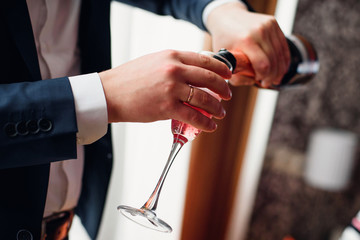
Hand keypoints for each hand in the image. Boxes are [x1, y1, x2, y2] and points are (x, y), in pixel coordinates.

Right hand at [99, 50, 231, 131]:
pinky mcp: (167, 107)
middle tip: (228, 95)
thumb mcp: (154, 61)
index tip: (228, 76)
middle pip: (209, 78)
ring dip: (217, 108)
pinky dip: (205, 123)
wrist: (109, 93)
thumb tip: (193, 72)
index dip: (221, 69)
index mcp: (172, 56)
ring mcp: (172, 88)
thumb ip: (174, 64)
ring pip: (204, 98)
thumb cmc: (129, 78)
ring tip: (220, 113)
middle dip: (223, 89)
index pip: (205, 60)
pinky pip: (194, 116)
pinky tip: (210, 126)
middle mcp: (174, 69)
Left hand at [206, 2, 289, 86]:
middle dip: (272, 76)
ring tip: (275, 79)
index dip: (264, 77)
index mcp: (245, 40)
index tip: (260, 82)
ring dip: (280, 70)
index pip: (263, 64)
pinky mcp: (273, 22)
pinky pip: (283, 45)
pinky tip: (281, 68)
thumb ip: (235, 76)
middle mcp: (259, 31)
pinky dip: (284, 59)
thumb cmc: (224, 40)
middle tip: (268, 83)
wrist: (226, 16)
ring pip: (281, 54)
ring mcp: (268, 25)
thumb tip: (253, 82)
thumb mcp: (224, 59)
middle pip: (273, 61)